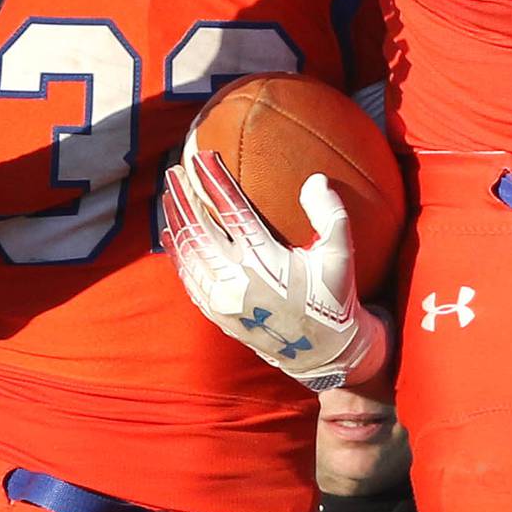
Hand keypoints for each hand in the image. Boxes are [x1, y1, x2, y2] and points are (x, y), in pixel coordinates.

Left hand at [161, 150, 390, 390]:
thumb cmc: (334, 299)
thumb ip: (330, 215)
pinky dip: (176, 253)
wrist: (323, 354)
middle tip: (175, 169)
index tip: (201, 157)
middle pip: (200, 229)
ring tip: (170, 193)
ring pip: (189, 252)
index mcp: (267, 262)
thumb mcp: (342, 256)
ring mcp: (224, 300)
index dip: (214, 181)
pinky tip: (171, 234)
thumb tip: (315, 178)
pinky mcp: (218, 315)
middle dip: (185, 196)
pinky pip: (188, 279)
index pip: (232, 211)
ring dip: (177, 220)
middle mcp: (239, 281)